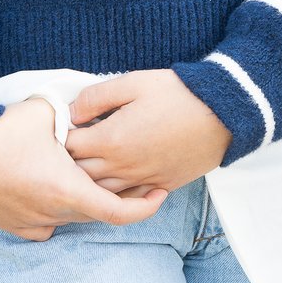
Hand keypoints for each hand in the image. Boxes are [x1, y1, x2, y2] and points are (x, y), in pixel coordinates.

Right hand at [0, 99, 167, 240]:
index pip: (118, 212)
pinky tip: (58, 191)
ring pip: (73, 218)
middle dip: (120, 197)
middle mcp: (52, 214)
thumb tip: (95, 113)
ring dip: (87, 201)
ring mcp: (32, 223)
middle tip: (138, 176)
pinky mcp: (14, 227)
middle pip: (98, 213)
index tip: (161, 192)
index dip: (145, 206)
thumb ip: (76, 117)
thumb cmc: (1, 131)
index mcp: (67, 190)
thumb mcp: (48, 113)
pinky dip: (60, 211)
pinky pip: (48, 225)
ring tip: (96, 177)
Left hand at [66, 71, 231, 194]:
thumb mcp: (134, 82)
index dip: (60, 137)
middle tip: (66, 149)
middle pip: (79, 175)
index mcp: (111, 139)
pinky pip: (127, 200)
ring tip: (86, 165)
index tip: (60, 128)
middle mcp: (122, 166)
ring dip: (88, 182)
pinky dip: (114, 194)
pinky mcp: (159, 186)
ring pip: (100, 192)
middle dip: (68, 163)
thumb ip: (97, 97)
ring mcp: (141, 180)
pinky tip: (112, 181)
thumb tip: (71, 112)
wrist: (222, 113)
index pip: (69, 147)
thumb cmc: (178, 93)